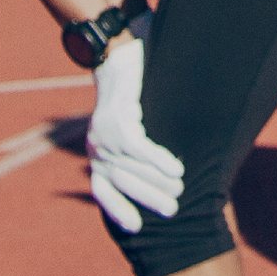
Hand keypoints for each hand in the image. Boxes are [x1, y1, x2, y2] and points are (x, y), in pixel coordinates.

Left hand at [86, 37, 184, 232]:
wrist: (119, 47)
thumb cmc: (132, 83)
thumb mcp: (130, 116)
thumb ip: (137, 140)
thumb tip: (163, 167)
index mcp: (97, 149)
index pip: (103, 189)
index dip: (117, 209)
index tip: (135, 227)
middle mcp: (96, 146)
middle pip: (121, 183)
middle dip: (147, 199)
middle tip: (172, 211)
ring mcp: (104, 133)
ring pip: (131, 169)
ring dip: (157, 183)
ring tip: (180, 191)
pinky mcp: (118, 118)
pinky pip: (138, 148)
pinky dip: (158, 160)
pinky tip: (176, 169)